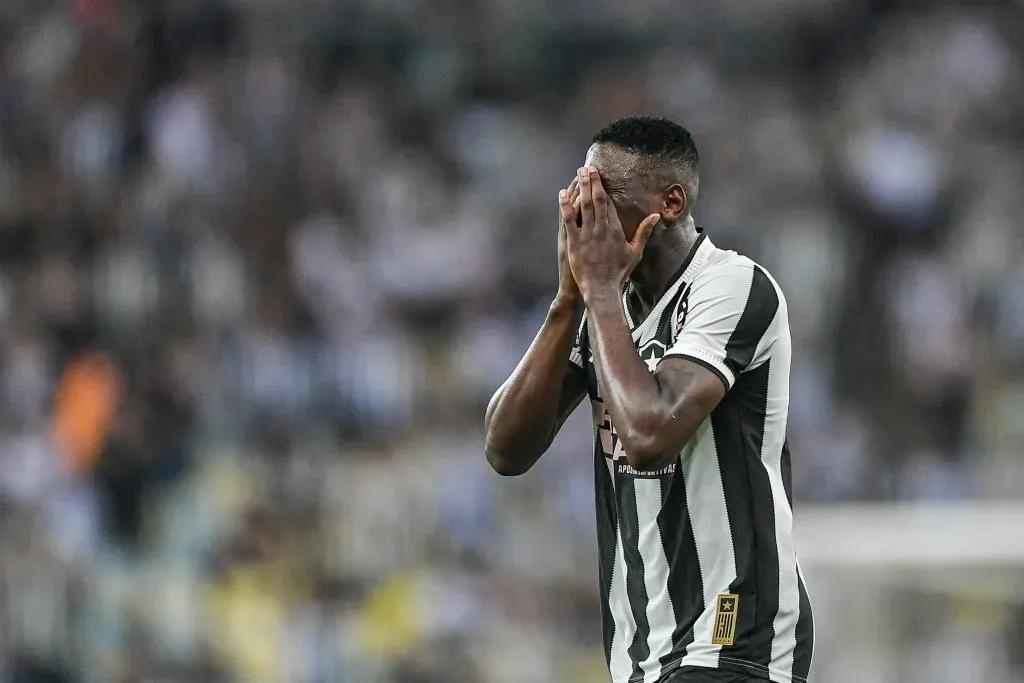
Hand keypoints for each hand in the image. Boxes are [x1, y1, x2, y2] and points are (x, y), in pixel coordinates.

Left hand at [560, 166, 659, 300]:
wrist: (602, 289)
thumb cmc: (619, 273)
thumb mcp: (635, 252)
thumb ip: (644, 232)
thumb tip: (656, 216)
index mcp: (616, 229)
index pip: (609, 203)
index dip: (603, 187)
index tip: (600, 175)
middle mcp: (602, 229)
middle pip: (597, 199)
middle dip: (592, 181)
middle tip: (588, 167)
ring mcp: (587, 235)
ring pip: (584, 205)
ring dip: (581, 187)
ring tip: (578, 173)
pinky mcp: (574, 242)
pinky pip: (568, 219)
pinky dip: (565, 205)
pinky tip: (562, 194)